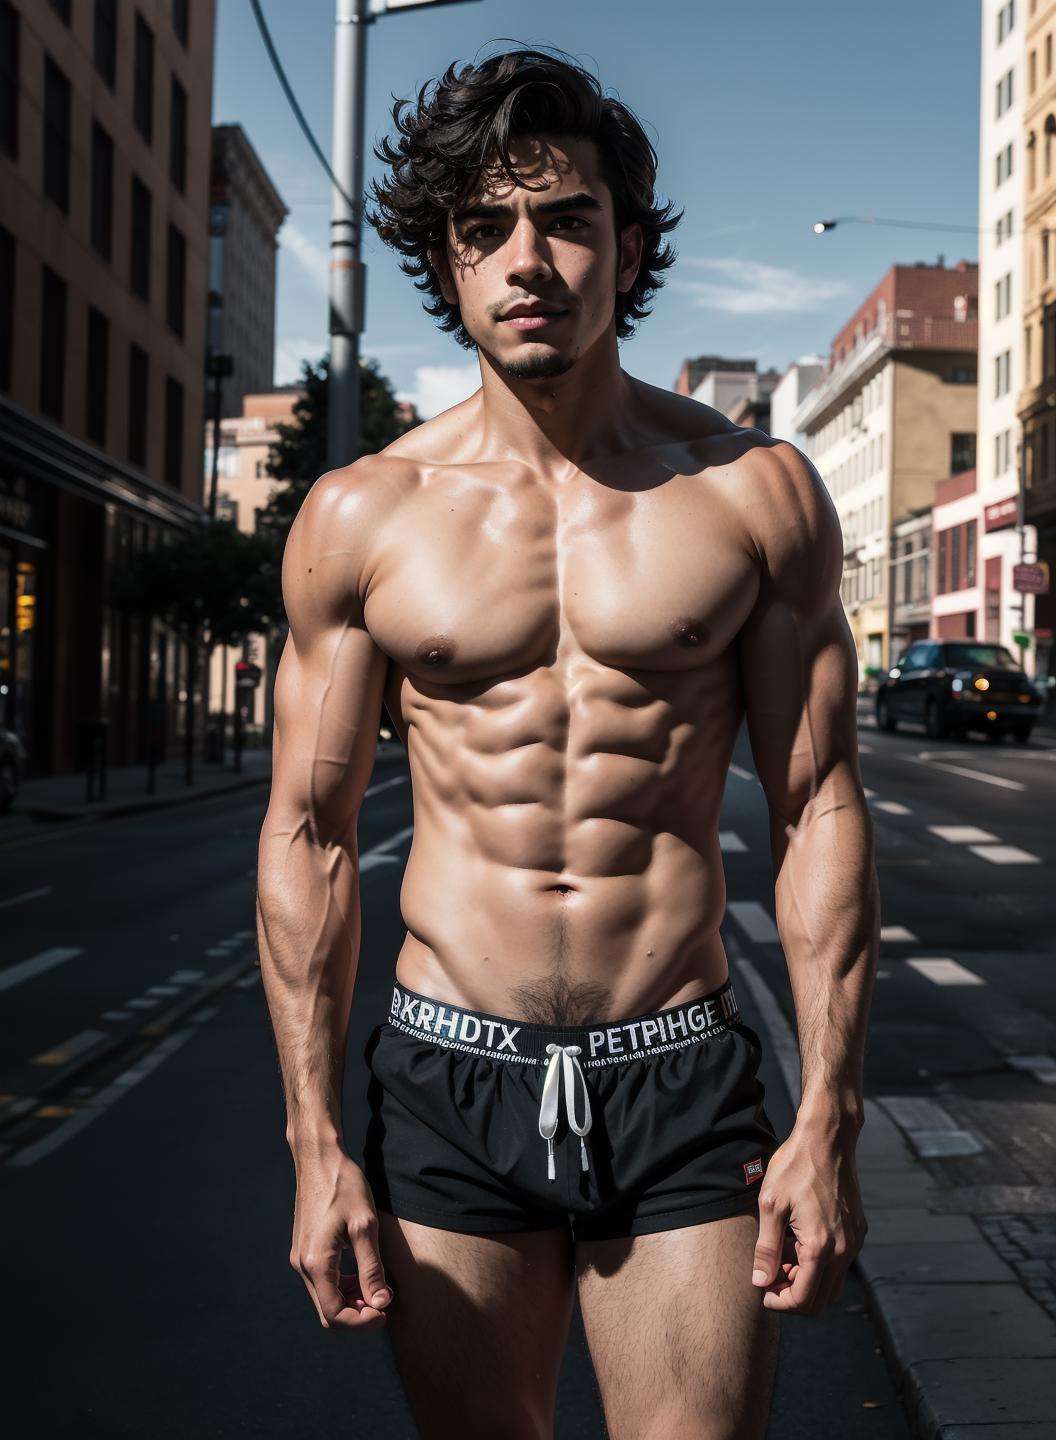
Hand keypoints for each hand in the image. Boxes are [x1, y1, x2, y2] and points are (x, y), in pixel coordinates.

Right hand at [290, 1149, 394, 1331]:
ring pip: (325, 1298)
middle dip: (357, 1314)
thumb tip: (381, 1303)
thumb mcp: (365, 1226)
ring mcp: (301, 1259)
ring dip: (351, 1301)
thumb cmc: (345, 1187)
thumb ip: (371, 1268)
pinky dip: (343, 1287)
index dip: (362, 1322)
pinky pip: (322, 1282)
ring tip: (377, 1287)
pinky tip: (362, 1274)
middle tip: (384, 1301)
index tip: (386, 1311)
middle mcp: (303, 1266)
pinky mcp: (304, 1251)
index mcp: (316, 1263)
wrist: (320, 1160)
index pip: (335, 1314)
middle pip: (328, 1312)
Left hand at [750, 1122, 866, 1315]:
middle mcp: (844, 1250)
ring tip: (782, 1259)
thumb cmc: (796, 1166)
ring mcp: (854, 1241)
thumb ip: (766, 1248)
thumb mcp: (771, 1205)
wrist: (827, 1138)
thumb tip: (760, 1281)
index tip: (762, 1291)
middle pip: (821, 1300)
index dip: (779, 1302)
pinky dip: (820, 1266)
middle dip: (793, 1296)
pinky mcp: (857, 1231)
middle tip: (770, 1277)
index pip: (803, 1299)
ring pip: (832, 1284)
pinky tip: (798, 1243)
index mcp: (821, 1247)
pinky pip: (840, 1263)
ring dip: (807, 1282)